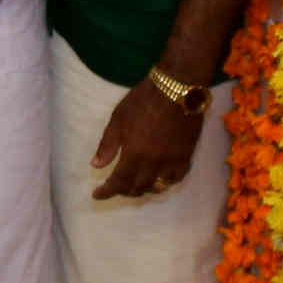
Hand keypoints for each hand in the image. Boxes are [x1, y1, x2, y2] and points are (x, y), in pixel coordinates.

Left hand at [88, 79, 207, 202]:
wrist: (177, 88)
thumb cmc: (144, 100)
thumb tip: (96, 165)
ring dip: (144, 189)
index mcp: (134, 154)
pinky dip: (165, 182)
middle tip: (115, 186)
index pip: (118, 182)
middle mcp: (154, 163)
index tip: (97, 195)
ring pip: (157, 186)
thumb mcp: (118, 119)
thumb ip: (107, 145)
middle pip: (137, 187)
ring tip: (135, 185)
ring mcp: (172, 161)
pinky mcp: (186, 155)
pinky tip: (159, 178)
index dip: (107, 191)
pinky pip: (176, 178)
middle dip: (123, 191)